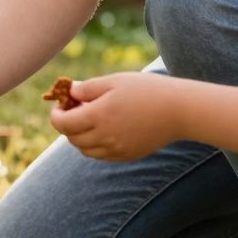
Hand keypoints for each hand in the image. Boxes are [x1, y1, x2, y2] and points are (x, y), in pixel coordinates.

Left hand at [49, 73, 188, 160]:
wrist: (180, 111)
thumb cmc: (147, 90)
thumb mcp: (114, 81)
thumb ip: (87, 88)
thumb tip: (69, 92)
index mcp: (98, 116)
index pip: (62, 124)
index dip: (56, 114)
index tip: (61, 104)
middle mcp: (105, 137)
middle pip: (71, 138)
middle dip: (66, 124)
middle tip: (74, 109)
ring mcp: (116, 149)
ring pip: (84, 149)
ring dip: (79, 136)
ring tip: (89, 119)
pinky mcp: (127, 155)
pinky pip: (101, 155)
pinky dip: (94, 145)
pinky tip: (103, 130)